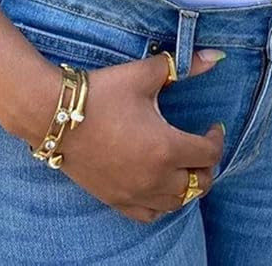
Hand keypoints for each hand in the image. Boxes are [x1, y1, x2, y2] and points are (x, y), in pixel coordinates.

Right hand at [26, 49, 226, 221]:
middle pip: (200, 184)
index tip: (213, 126)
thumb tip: (216, 57)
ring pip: (177, 203)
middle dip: (206, 164)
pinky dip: (162, 203)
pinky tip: (158, 185)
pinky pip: (150, 214)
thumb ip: (183, 67)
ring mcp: (135, 193)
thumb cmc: (101, 92)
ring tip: (183, 164)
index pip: (209, 154)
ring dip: (187, 185)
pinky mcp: (116, 199)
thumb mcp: (144, 75)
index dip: (217, 138)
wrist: (54, 114)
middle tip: (200, 145)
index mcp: (166, 148)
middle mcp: (155, 178)